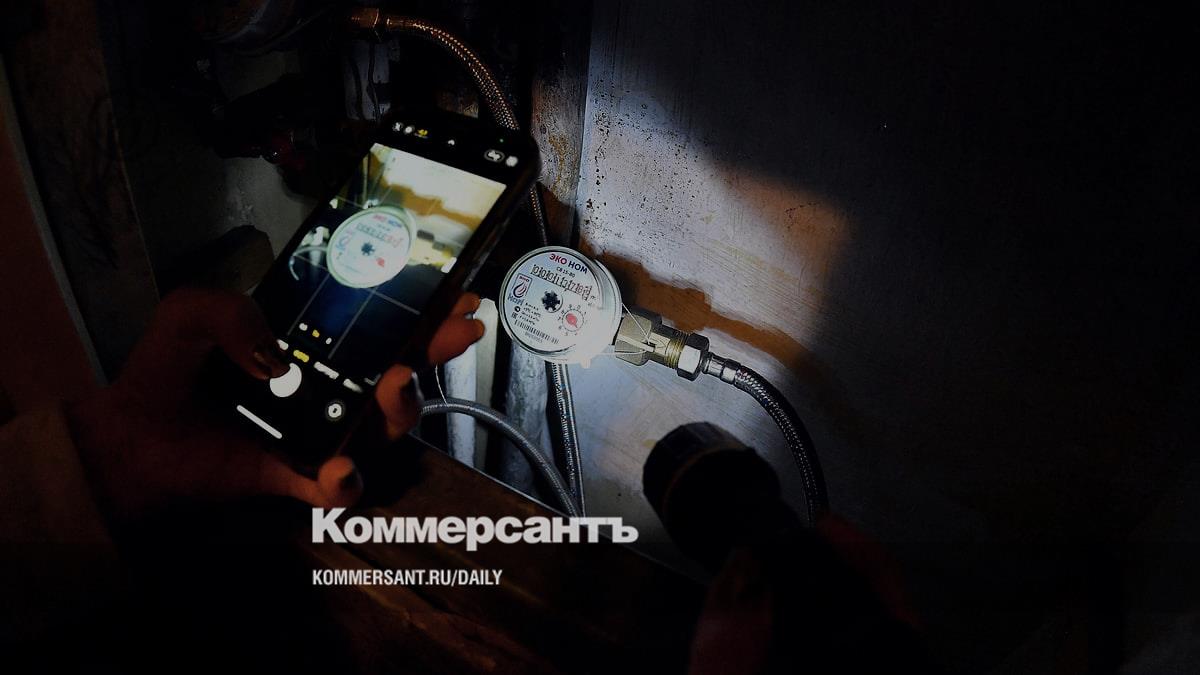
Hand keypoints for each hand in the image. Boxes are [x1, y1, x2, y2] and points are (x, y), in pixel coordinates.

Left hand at [66, 287, 483, 525]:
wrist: (128, 442)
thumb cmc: (164, 375)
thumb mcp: (189, 315)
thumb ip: (227, 309)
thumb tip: (274, 355)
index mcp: (308, 345)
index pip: (374, 326)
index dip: (419, 312)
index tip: (456, 297)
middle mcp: (325, 388)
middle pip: (398, 371)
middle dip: (436, 351)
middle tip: (455, 334)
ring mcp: (316, 434)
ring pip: (381, 426)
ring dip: (400, 408)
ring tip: (392, 387)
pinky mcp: (294, 478)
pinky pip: (334, 487)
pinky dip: (344, 481)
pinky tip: (338, 468)